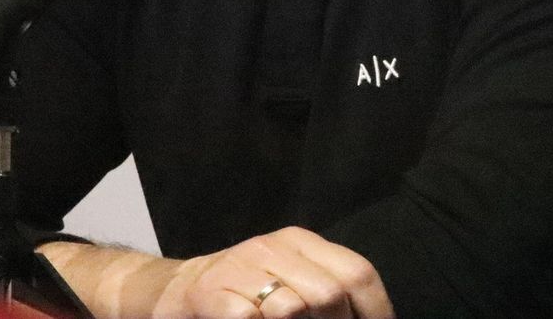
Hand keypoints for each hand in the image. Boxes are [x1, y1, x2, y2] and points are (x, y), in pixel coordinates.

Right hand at [151, 226, 391, 318]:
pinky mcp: (212, 293)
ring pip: (293, 308)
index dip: (376, 313)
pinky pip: (251, 318)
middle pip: (330, 294)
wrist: (176, 292)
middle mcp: (272, 247)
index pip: (357, 272)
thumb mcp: (290, 280)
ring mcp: (240, 267)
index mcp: (300, 242)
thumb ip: (326, 292)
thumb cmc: (243, 293)